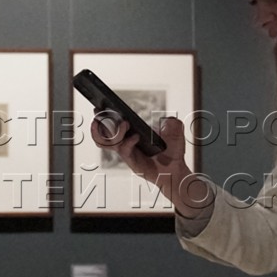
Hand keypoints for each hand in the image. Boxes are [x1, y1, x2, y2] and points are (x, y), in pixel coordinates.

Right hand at [89, 114, 209, 217]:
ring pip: (110, 142)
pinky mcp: (132, 163)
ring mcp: (128, 154)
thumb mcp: (176, 132)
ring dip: (115, 131)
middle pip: (104, 133)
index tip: (99, 105)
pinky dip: (128, 142)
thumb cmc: (173, 152)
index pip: (112, 123)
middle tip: (101, 113)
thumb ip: (171, 122)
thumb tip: (166, 119)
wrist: (177, 170)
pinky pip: (124, 151)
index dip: (103, 115)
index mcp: (131, 133)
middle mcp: (126, 143)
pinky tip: (136, 136)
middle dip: (100, 122)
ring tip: (124, 123)